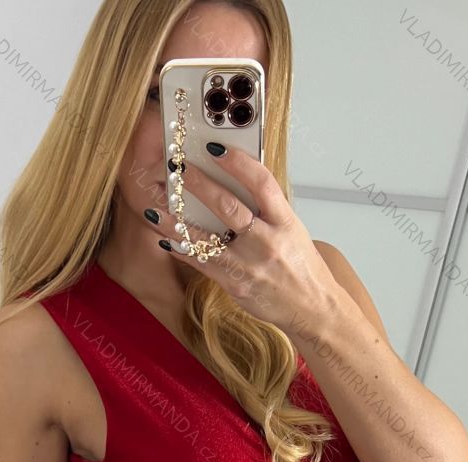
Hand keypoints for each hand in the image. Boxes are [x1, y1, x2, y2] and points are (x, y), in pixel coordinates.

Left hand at [152, 143, 335, 334]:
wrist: (311, 307)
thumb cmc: (300, 266)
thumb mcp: (292, 230)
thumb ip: (268, 209)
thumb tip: (239, 181)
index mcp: (284, 221)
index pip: (262, 183)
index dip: (238, 163)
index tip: (216, 148)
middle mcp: (267, 241)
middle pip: (228, 207)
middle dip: (199, 185)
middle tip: (177, 169)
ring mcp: (249, 265)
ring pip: (207, 239)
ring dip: (177, 223)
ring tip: (155, 209)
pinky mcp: (236, 284)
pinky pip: (203, 265)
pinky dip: (183, 252)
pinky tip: (166, 241)